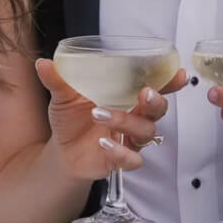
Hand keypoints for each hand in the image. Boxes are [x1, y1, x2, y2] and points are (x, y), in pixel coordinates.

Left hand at [33, 59, 178, 181]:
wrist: (61, 150)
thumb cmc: (71, 118)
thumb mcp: (62, 96)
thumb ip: (57, 80)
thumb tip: (43, 63)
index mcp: (126, 97)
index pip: (155, 87)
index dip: (170, 82)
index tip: (179, 74)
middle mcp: (133, 117)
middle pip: (158, 110)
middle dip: (156, 101)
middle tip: (144, 93)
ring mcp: (129, 139)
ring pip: (145, 132)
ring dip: (126, 121)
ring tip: (98, 114)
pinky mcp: (121, 159)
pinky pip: (133, 159)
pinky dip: (120, 152)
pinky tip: (103, 143)